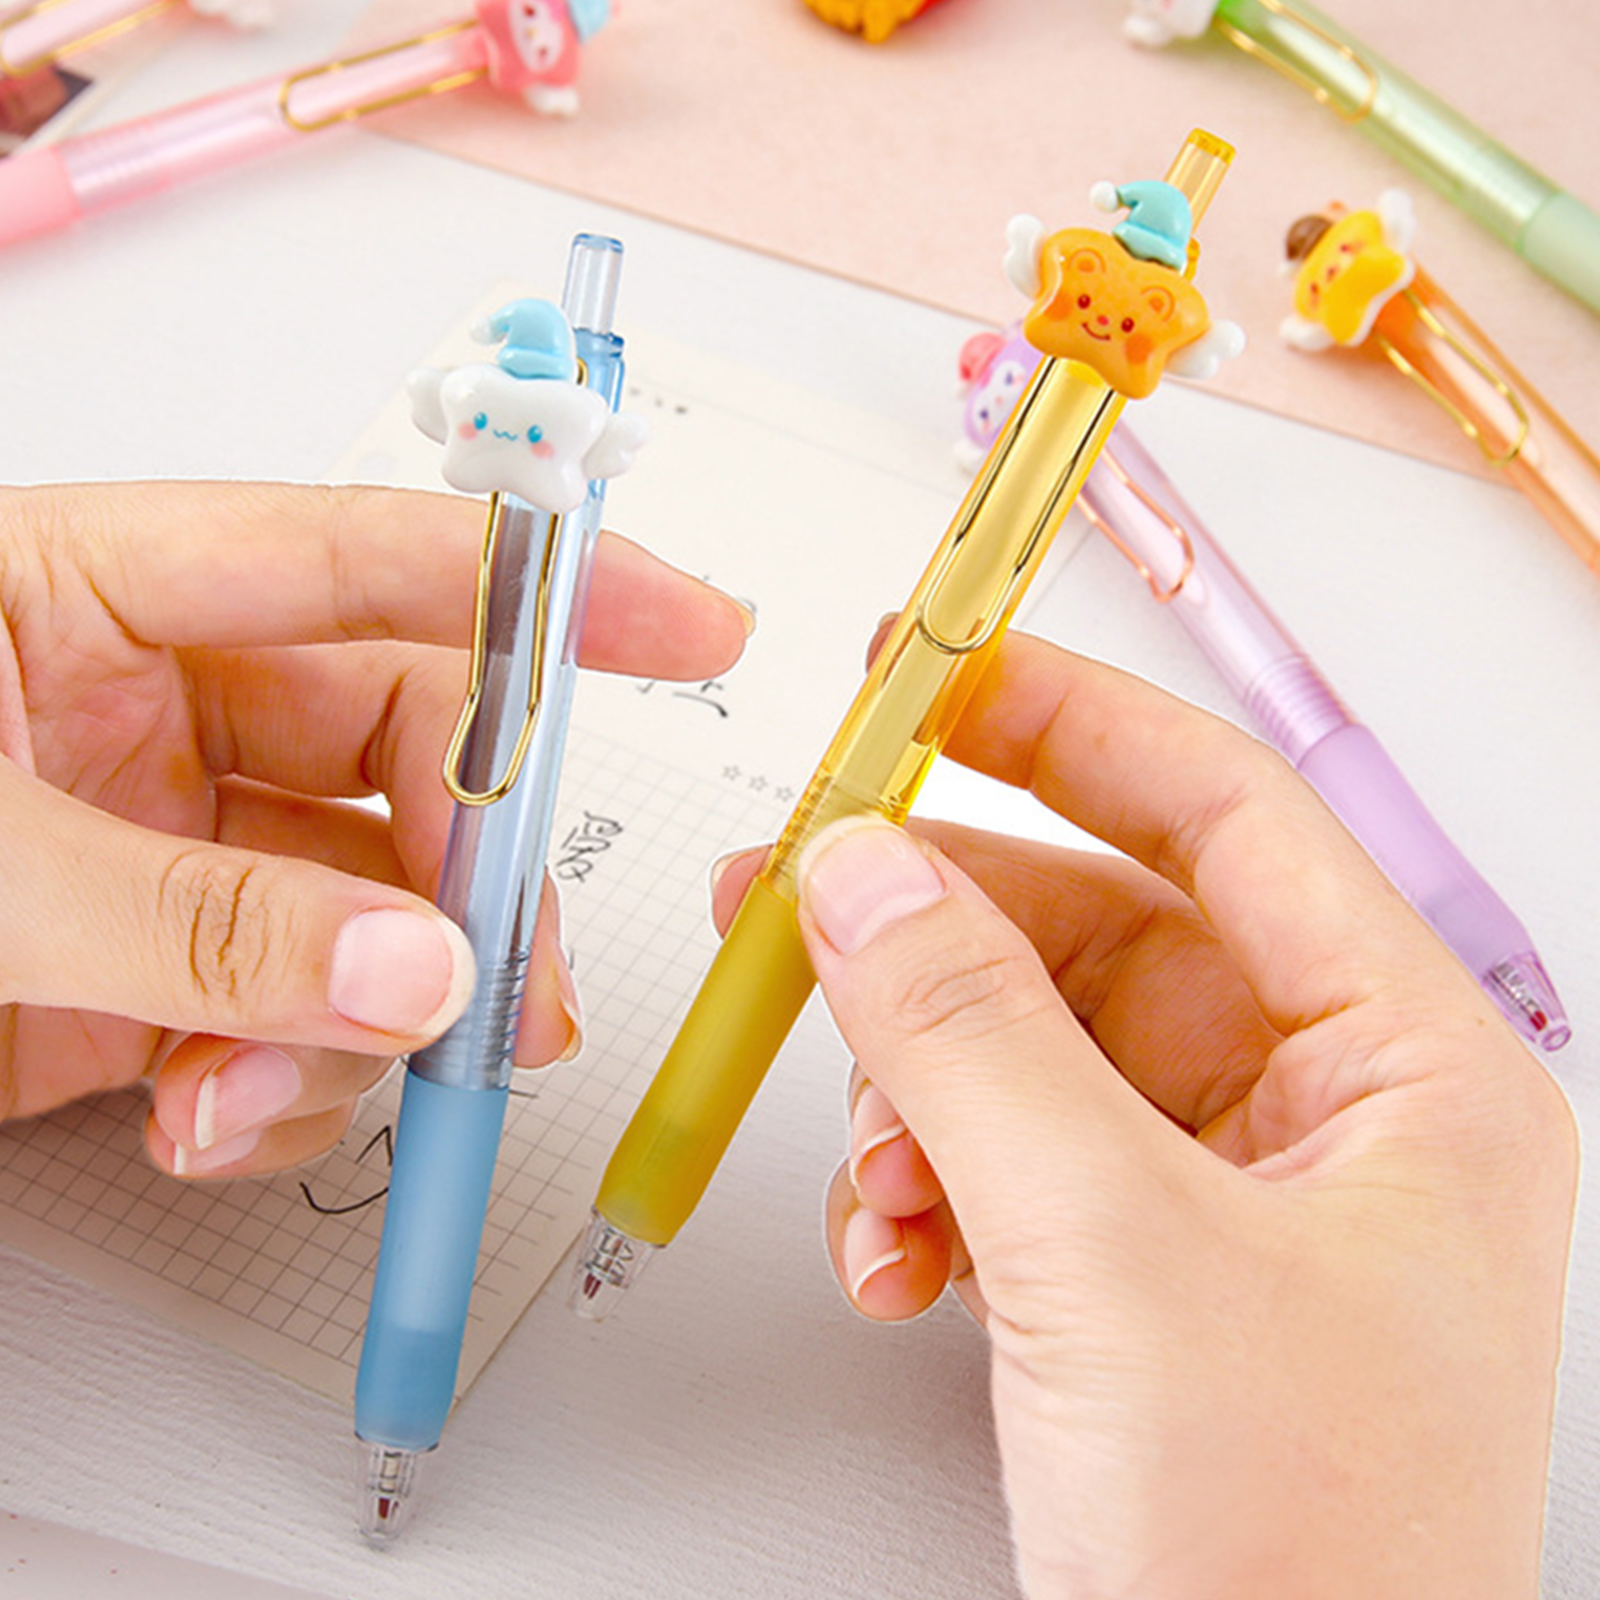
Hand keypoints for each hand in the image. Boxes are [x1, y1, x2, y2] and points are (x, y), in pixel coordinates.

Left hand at [0, 481, 747, 1177]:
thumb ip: (195, 916)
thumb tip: (415, 970)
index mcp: (93, 602)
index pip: (363, 561)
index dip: (538, 591)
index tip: (688, 624)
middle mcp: (150, 717)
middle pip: (405, 764)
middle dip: (471, 884)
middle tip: (504, 990)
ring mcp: (163, 855)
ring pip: (366, 922)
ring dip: (357, 1026)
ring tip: (247, 1093)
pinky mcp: (156, 983)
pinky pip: (291, 1029)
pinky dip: (280, 1096)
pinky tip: (199, 1120)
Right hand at [716, 633, 1574, 1598]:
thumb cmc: (1291, 1569)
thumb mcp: (1113, 1259)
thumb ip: (973, 1039)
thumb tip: (862, 872)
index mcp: (1403, 1069)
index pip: (1226, 818)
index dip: (1072, 726)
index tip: (937, 671)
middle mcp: (1318, 1114)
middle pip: (1094, 932)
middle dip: (935, 929)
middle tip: (800, 889)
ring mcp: (1221, 1195)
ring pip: (1026, 1049)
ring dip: (913, 1088)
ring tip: (867, 1169)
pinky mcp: (1134, 1271)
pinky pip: (1002, 1154)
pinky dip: (921, 1182)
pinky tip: (892, 1252)